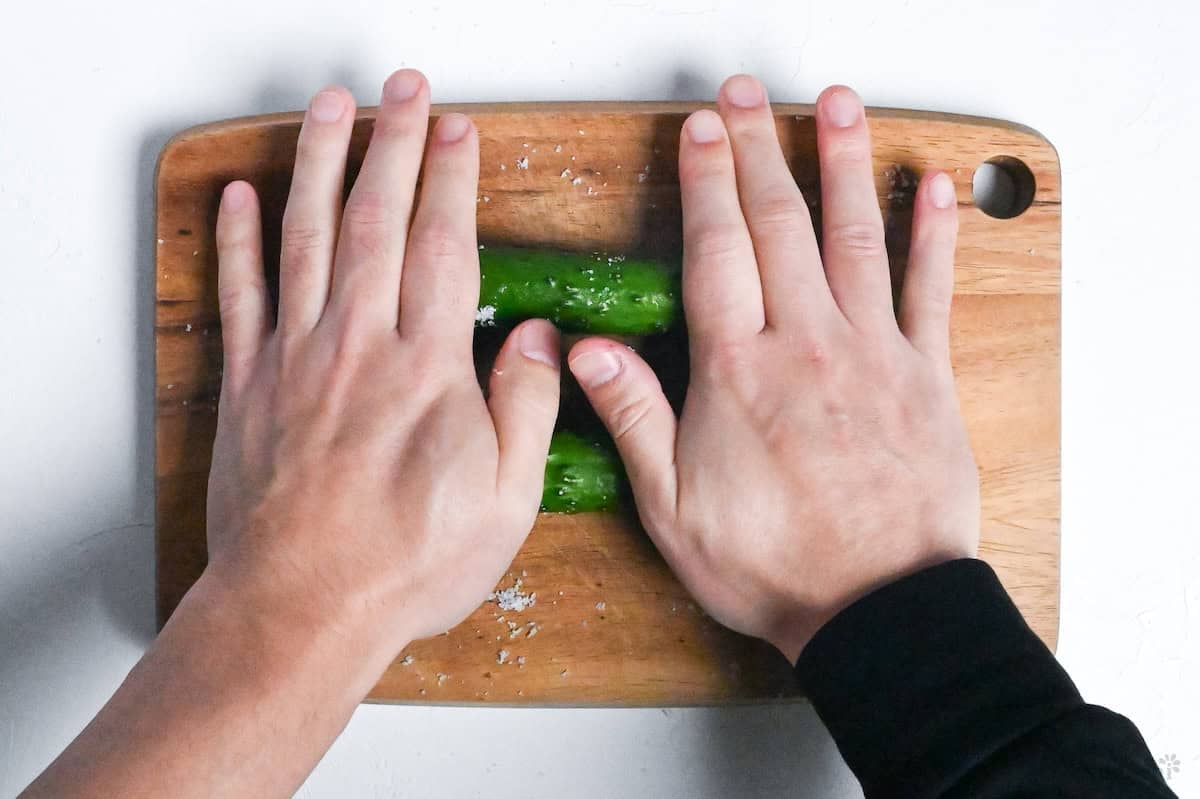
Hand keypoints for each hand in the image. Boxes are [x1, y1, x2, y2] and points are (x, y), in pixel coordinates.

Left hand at [207, 69, 559, 647]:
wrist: (304, 607)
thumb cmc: (407, 563)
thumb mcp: (508, 500)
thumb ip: (526, 408)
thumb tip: (536, 338)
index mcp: (427, 370)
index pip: (442, 246)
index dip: (452, 180)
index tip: (458, 133)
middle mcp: (359, 346)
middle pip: (376, 220)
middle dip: (393, 144)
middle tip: (403, 93)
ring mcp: (298, 359)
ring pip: (308, 238)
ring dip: (320, 165)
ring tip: (331, 111)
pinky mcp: (250, 385)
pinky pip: (241, 294)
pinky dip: (238, 240)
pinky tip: (243, 198)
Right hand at [568, 75, 978, 662]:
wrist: (877, 611)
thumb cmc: (774, 565)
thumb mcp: (672, 508)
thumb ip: (633, 418)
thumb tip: (586, 349)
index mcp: (738, 372)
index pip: (716, 250)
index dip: (705, 182)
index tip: (700, 131)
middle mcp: (806, 345)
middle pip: (779, 224)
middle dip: (758, 150)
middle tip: (745, 97)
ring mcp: (872, 354)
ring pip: (853, 238)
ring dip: (842, 163)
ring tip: (834, 105)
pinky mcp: (923, 376)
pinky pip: (929, 290)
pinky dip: (932, 235)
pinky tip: (930, 188)